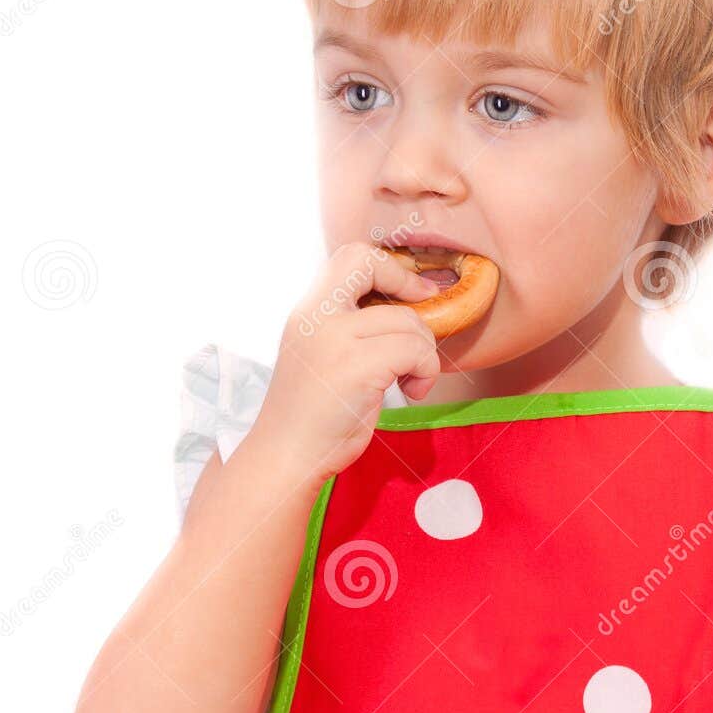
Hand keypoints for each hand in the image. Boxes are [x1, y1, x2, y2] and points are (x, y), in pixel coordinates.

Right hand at [256, 241, 442, 481]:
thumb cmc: (314, 414)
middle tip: (419, 333)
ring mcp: (333, 339)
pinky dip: (425, 371)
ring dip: (424, 352)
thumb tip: (409, 304)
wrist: (287, 456)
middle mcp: (315, 316)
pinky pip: (415, 350)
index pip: (352, 255)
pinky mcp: (355, 367)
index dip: (390, 268)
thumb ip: (350, 325)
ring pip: (407, 321)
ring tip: (410, 380)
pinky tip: (411, 391)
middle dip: (411, 294)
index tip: (415, 295)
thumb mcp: (323, 353)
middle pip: (373, 266)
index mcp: (307, 310)